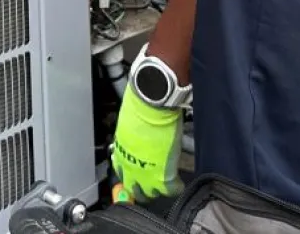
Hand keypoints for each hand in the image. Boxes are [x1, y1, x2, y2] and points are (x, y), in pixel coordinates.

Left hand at [109, 82, 183, 201]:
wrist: (152, 105)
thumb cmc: (139, 107)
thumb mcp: (129, 127)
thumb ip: (132, 141)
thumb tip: (139, 140)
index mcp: (120, 154)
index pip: (122, 174)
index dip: (131, 176)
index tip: (136, 175)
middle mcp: (130, 168)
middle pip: (134, 190)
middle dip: (142, 189)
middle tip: (151, 185)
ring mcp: (146, 175)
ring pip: (151, 194)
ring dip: (158, 190)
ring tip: (166, 184)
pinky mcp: (164, 177)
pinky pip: (172, 190)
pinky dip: (176, 188)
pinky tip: (179, 183)